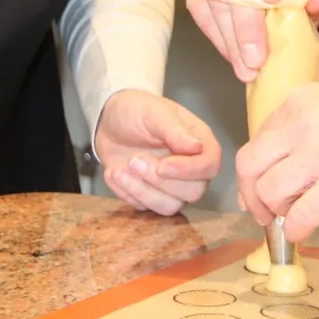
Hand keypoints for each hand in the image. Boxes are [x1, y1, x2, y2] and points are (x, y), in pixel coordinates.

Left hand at [95, 89, 220, 214]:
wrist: (107, 121)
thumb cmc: (136, 110)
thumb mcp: (153, 112)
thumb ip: (174, 130)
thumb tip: (197, 147)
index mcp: (199, 142)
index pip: (210, 165)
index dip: (190, 171)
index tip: (163, 166)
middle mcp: (190, 168)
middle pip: (194, 191)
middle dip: (160, 181)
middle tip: (134, 160)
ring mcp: (171, 185)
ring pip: (170, 206)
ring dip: (142, 191)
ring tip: (119, 169)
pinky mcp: (150, 196)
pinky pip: (145, 208)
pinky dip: (127, 193)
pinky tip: (114, 173)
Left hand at [234, 64, 318, 241]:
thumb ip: (311, 127)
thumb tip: (291, 165)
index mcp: (299, 103)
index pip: (256, 141)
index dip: (254, 173)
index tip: (259, 190)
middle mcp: (301, 125)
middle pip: (251, 167)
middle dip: (252, 196)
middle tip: (264, 213)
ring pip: (269, 192)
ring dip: (275, 213)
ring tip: (291, 219)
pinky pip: (300, 216)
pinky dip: (295, 230)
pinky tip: (305, 231)